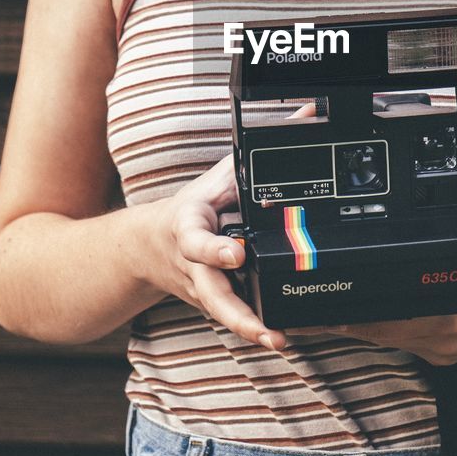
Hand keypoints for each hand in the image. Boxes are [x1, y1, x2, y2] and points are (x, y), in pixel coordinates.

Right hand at [129, 103, 316, 351]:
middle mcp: (193, 264)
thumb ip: (261, 146)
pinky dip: (254, 328)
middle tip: (264, 328)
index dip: (216, 249)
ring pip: (221, 312)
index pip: (197, 241)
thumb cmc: (196, 205)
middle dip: (236, 311)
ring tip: (278, 341)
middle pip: (211, 291)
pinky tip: (281, 337)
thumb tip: (309, 114)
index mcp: (189, 228)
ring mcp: (201, 288)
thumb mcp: (223, 172)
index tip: (237, 254)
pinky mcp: (212, 302)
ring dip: (248, 329)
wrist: (147, 245)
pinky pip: (232, 316)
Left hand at [285, 179, 456, 365]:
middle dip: (339, 322)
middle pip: (378, 334)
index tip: (320, 308)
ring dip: (352, 328)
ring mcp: (443, 351)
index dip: (352, 315)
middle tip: (297, 315)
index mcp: (454, 317)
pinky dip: (375, 331)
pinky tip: (350, 320)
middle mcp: (446, 340)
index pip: (389, 320)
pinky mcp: (443, 355)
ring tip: (310, 319)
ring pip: (385, 341)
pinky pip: (399, 343)